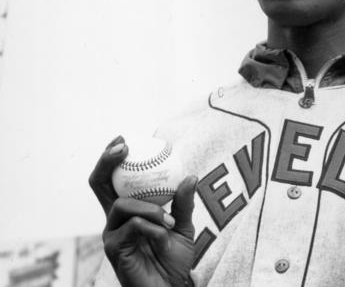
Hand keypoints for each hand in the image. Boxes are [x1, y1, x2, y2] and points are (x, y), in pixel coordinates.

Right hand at [89, 136, 197, 286]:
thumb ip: (183, 203)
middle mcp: (114, 220)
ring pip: (122, 205)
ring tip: (169, 221)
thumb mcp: (182, 227)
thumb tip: (190, 176)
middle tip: (123, 147)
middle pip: (98, 184)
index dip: (112, 158)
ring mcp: (110, 234)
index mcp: (128, 211)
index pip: (113, 179)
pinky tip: (164, 237)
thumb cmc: (172, 260)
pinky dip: (152, 227)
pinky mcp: (112, 249)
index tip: (124, 139)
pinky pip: (132, 227)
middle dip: (107, 161)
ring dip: (150, 208)